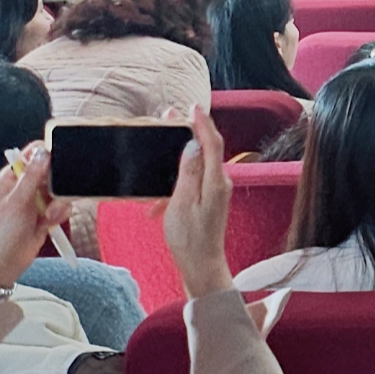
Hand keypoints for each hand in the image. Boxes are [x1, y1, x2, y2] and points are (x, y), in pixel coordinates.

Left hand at [0, 141, 63, 290]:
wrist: (1, 265)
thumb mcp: (16, 201)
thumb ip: (32, 176)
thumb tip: (43, 151)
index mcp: (10, 179)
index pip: (31, 155)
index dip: (47, 154)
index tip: (60, 161)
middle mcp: (23, 188)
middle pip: (51, 173)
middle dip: (57, 185)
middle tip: (55, 195)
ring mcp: (34, 203)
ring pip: (59, 192)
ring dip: (58, 204)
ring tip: (49, 216)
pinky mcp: (44, 216)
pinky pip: (61, 208)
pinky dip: (59, 215)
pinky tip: (49, 224)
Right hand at [158, 104, 236, 300]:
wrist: (201, 266)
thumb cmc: (189, 239)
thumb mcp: (182, 203)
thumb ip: (189, 173)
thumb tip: (193, 145)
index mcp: (215, 181)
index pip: (212, 143)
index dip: (202, 123)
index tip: (191, 107)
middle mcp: (220, 182)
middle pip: (206, 149)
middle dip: (188, 133)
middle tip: (169, 118)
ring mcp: (216, 192)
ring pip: (196, 166)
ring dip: (177, 162)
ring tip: (159, 150)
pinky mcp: (209, 200)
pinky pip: (192, 184)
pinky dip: (174, 188)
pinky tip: (154, 206)